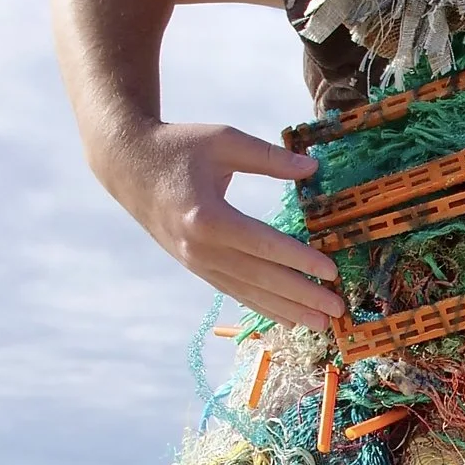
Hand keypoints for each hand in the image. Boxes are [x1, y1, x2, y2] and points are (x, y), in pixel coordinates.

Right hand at [104, 117, 345, 327]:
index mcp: (208, 217)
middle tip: (337, 310)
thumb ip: (269, 158)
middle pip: (260, 278)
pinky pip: (234, 291)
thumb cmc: (179, 145)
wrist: (127, 165)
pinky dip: (262, 306)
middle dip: (302, 297)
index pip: (264, 245)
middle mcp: (201, 248)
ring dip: (286, 310)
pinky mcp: (195, 266)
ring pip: (248, 292)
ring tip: (320, 325)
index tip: (331, 272)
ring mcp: (196, 262)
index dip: (300, 261)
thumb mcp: (224, 140)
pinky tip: (287, 317)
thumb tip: (313, 168)